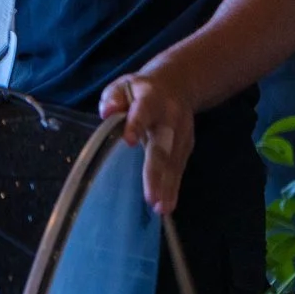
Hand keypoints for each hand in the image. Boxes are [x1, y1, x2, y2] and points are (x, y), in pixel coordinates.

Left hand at [100, 69, 196, 214]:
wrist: (178, 86)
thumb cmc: (140, 90)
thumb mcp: (123, 86)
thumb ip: (113, 97)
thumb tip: (107, 112)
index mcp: (151, 99)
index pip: (143, 112)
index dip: (136, 124)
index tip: (129, 140)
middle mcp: (170, 118)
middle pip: (163, 146)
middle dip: (156, 172)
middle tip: (151, 197)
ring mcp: (182, 134)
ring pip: (174, 162)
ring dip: (167, 186)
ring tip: (161, 207)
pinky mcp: (187, 147)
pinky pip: (179, 169)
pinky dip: (174, 188)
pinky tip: (168, 206)